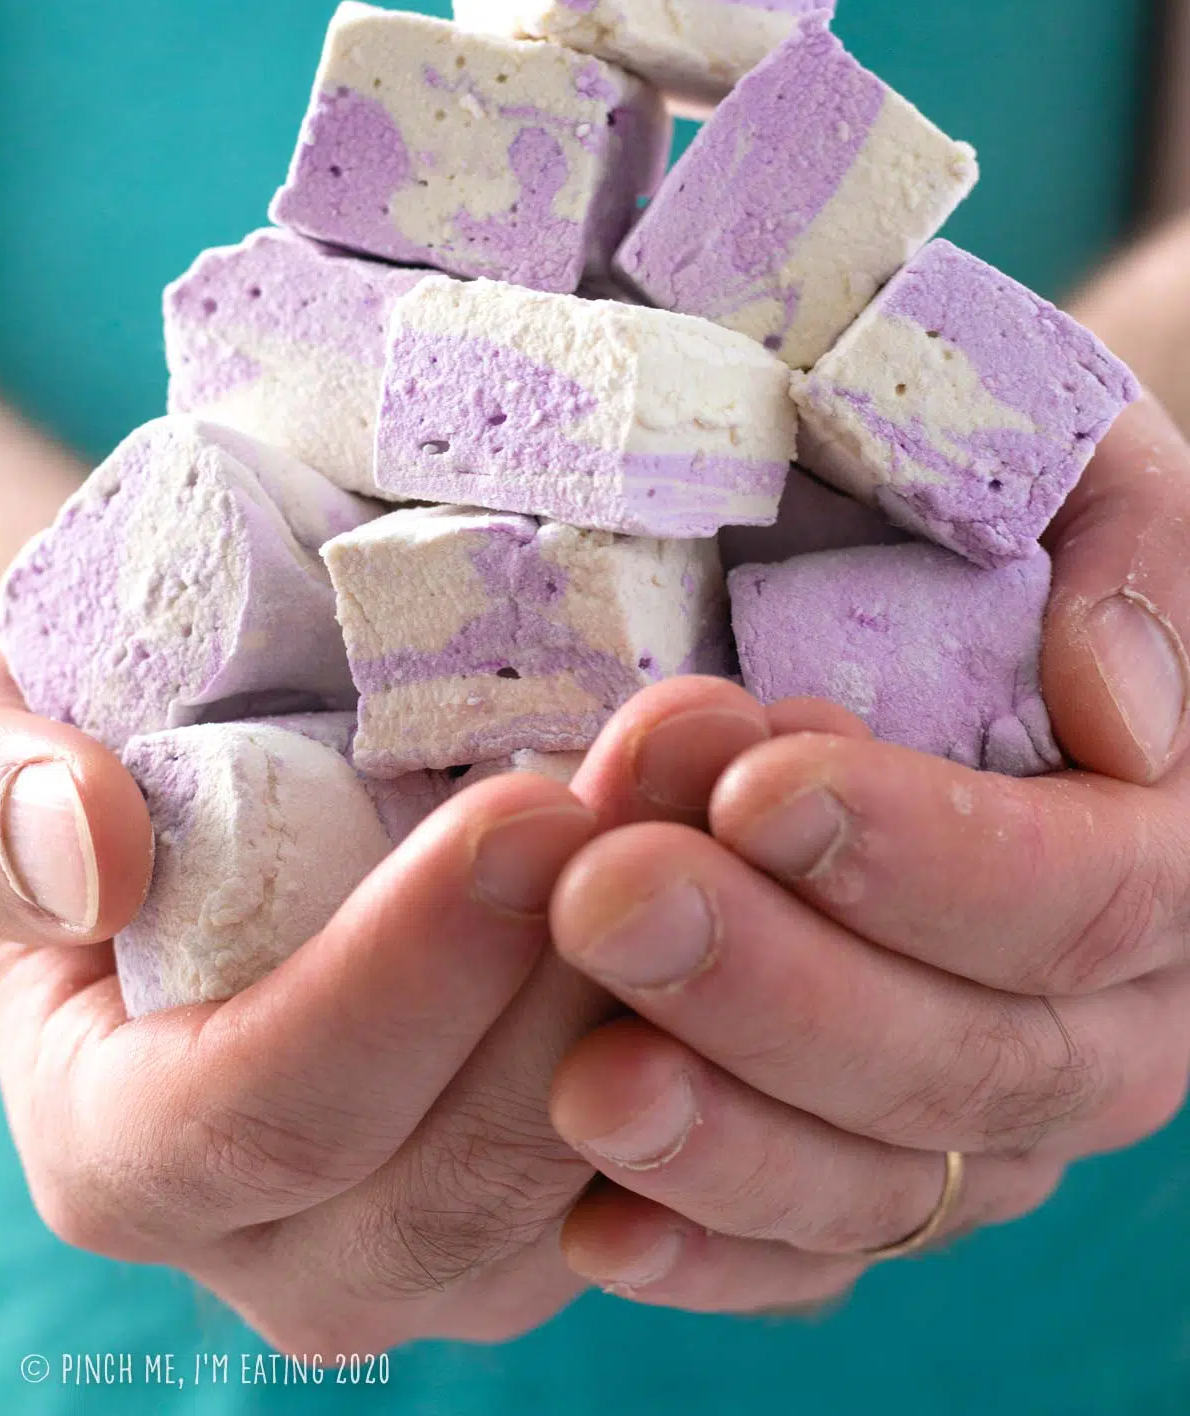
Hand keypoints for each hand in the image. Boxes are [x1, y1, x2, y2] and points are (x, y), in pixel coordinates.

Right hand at [0, 658, 784, 1350]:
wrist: (203, 794)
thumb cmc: (94, 763)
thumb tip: (91, 851)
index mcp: (132, 1147)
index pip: (267, 1117)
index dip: (403, 979)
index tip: (528, 814)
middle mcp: (297, 1238)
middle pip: (467, 1171)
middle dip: (591, 964)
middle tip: (686, 759)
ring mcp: (457, 1232)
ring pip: (608, 1175)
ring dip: (704, 973)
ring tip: (759, 775)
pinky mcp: (579, 1189)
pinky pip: (695, 1150)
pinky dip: (761, 1005)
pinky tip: (800, 841)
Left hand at [543, 395, 1189, 1312]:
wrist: (949, 588)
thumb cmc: (1008, 511)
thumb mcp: (1085, 465)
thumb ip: (1133, 555)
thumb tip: (1122, 713)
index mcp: (1168, 850)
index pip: (1094, 890)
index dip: (931, 855)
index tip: (756, 783)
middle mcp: (1105, 1012)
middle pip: (981, 1057)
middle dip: (785, 990)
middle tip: (611, 901)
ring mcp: (993, 1111)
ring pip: (893, 1177)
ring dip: (732, 1141)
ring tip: (584, 1082)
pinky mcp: (881, 1161)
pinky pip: (817, 1250)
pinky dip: (709, 1251)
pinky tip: (591, 1227)